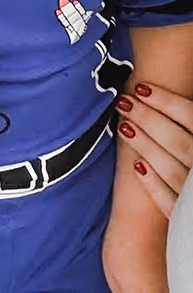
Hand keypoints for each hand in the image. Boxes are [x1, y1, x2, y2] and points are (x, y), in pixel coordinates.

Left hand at [115, 82, 192, 217]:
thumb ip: (189, 126)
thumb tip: (164, 100)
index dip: (168, 102)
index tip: (141, 88)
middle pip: (180, 142)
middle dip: (149, 119)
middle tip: (124, 102)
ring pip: (173, 170)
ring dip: (147, 146)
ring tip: (124, 126)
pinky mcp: (189, 223)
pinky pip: (172, 203)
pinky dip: (154, 185)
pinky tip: (137, 166)